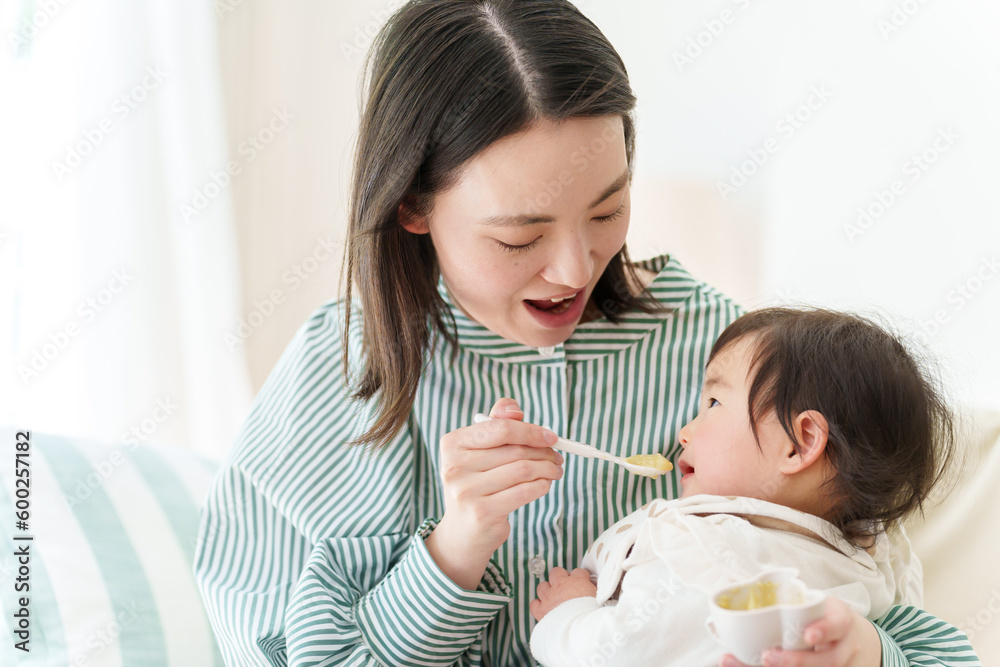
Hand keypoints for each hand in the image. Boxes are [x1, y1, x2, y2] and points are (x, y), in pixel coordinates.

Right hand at [425, 398, 562, 589]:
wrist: (462, 533)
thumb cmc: (476, 485)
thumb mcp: (479, 453)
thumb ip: (496, 425)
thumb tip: (514, 409)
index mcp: (453, 444)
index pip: (500, 428)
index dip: (530, 431)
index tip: (551, 437)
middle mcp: (455, 466)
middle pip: (515, 450)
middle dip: (544, 451)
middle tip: (557, 456)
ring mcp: (466, 491)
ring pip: (523, 470)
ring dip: (547, 468)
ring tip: (555, 470)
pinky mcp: (482, 512)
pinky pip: (525, 491)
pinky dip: (542, 486)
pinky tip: (545, 485)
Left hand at [530, 567, 597, 620]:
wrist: (582, 630)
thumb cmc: (595, 615)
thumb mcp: (603, 600)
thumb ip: (599, 594)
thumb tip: (601, 593)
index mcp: (578, 581)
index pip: (579, 572)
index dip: (581, 578)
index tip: (584, 584)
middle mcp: (561, 586)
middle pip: (556, 572)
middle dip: (560, 578)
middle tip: (567, 587)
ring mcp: (549, 597)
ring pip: (542, 586)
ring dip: (548, 590)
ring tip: (554, 598)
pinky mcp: (541, 611)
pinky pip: (534, 604)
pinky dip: (538, 606)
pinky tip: (544, 609)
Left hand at [719, 597, 881, 666]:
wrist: (842, 633)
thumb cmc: (818, 612)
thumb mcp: (814, 600)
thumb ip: (787, 596)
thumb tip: (734, 585)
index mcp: (840, 619)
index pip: (837, 624)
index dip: (824, 630)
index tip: (808, 636)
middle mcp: (842, 646)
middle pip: (827, 660)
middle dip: (797, 661)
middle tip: (767, 656)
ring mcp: (836, 661)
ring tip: (761, 663)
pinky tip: (748, 666)